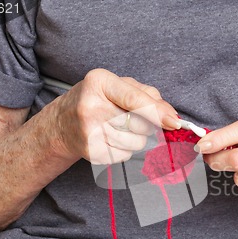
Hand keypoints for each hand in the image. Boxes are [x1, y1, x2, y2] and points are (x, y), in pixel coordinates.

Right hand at [51, 69, 180, 163]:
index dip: (157, 112)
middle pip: (140, 125)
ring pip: (136, 143)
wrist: (63, 123)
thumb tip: (172, 116)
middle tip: (135, 121)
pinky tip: (112, 140)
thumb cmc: (99, 100)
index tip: (174, 123)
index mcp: (100, 82)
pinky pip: (126, 156)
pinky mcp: (91, 152)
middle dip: (147, 126)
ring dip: (138, 139)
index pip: (134, 100)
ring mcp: (89, 132)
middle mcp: (91, 106)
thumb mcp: (120, 86)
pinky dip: (126, 150)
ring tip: (121, 129)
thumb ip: (149, 96)